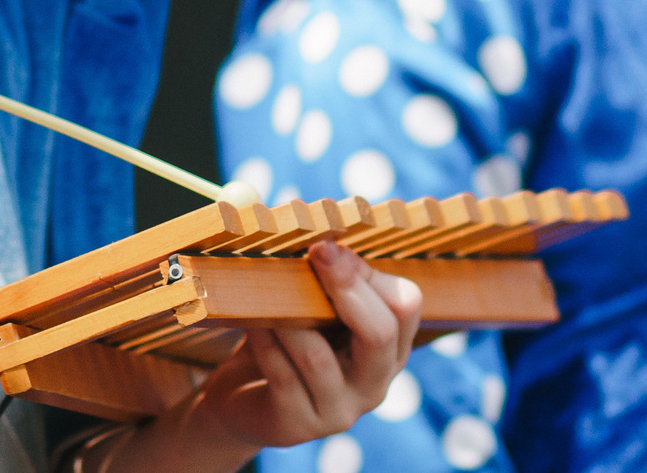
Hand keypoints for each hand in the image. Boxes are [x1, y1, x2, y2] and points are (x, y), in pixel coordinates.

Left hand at [105, 242, 422, 472]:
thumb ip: (315, 271)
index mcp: (388, 348)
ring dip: (289, 316)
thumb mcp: (306, 303)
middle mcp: (374, 383)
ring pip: (319, 357)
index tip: (328, 244)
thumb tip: (293, 221)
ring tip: (266, 291)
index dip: (368, 272)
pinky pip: (281, 377)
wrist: (242, 398)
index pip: (405, 306)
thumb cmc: (282, 338)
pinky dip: (264, 343)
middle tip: (316, 251)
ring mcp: (338, 411)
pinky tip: (250, 322)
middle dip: (347, 287)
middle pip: (382, 335)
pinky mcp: (297, 426)